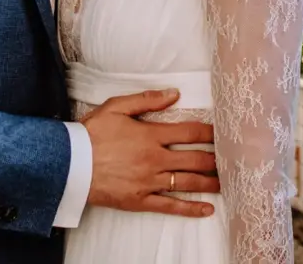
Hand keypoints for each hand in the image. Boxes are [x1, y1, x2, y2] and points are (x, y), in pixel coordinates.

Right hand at [81, 88, 219, 217]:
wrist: (70, 163)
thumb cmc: (92, 133)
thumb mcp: (116, 106)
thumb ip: (147, 100)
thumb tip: (174, 93)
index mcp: (151, 135)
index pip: (190, 131)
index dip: (210, 132)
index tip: (224, 132)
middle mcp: (155, 159)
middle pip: (195, 159)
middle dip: (216, 159)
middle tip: (232, 159)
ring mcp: (149, 182)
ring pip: (187, 182)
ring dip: (210, 182)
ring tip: (227, 182)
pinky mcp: (141, 200)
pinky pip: (170, 206)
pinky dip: (190, 208)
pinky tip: (207, 209)